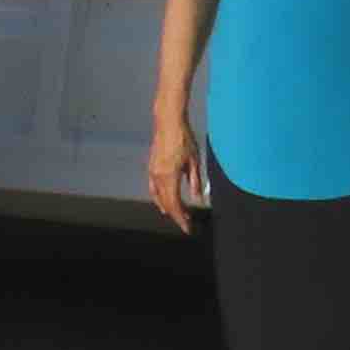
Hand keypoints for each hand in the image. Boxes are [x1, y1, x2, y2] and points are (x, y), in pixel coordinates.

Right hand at [147, 109, 199, 231]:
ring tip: (178, 215)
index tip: (188, 228)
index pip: (175, 204)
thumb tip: (198, 197)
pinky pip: (153, 188)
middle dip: (176, 215)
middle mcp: (158, 176)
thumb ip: (195, 181)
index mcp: (169, 176)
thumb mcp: (194, 160)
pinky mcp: (151, 166)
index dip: (181, 218)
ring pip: (158, 197)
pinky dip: (159, 198)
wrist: (168, 122)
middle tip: (186, 224)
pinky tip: (164, 200)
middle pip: (166, 203)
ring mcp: (153, 171)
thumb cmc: (183, 138)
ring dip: (168, 208)